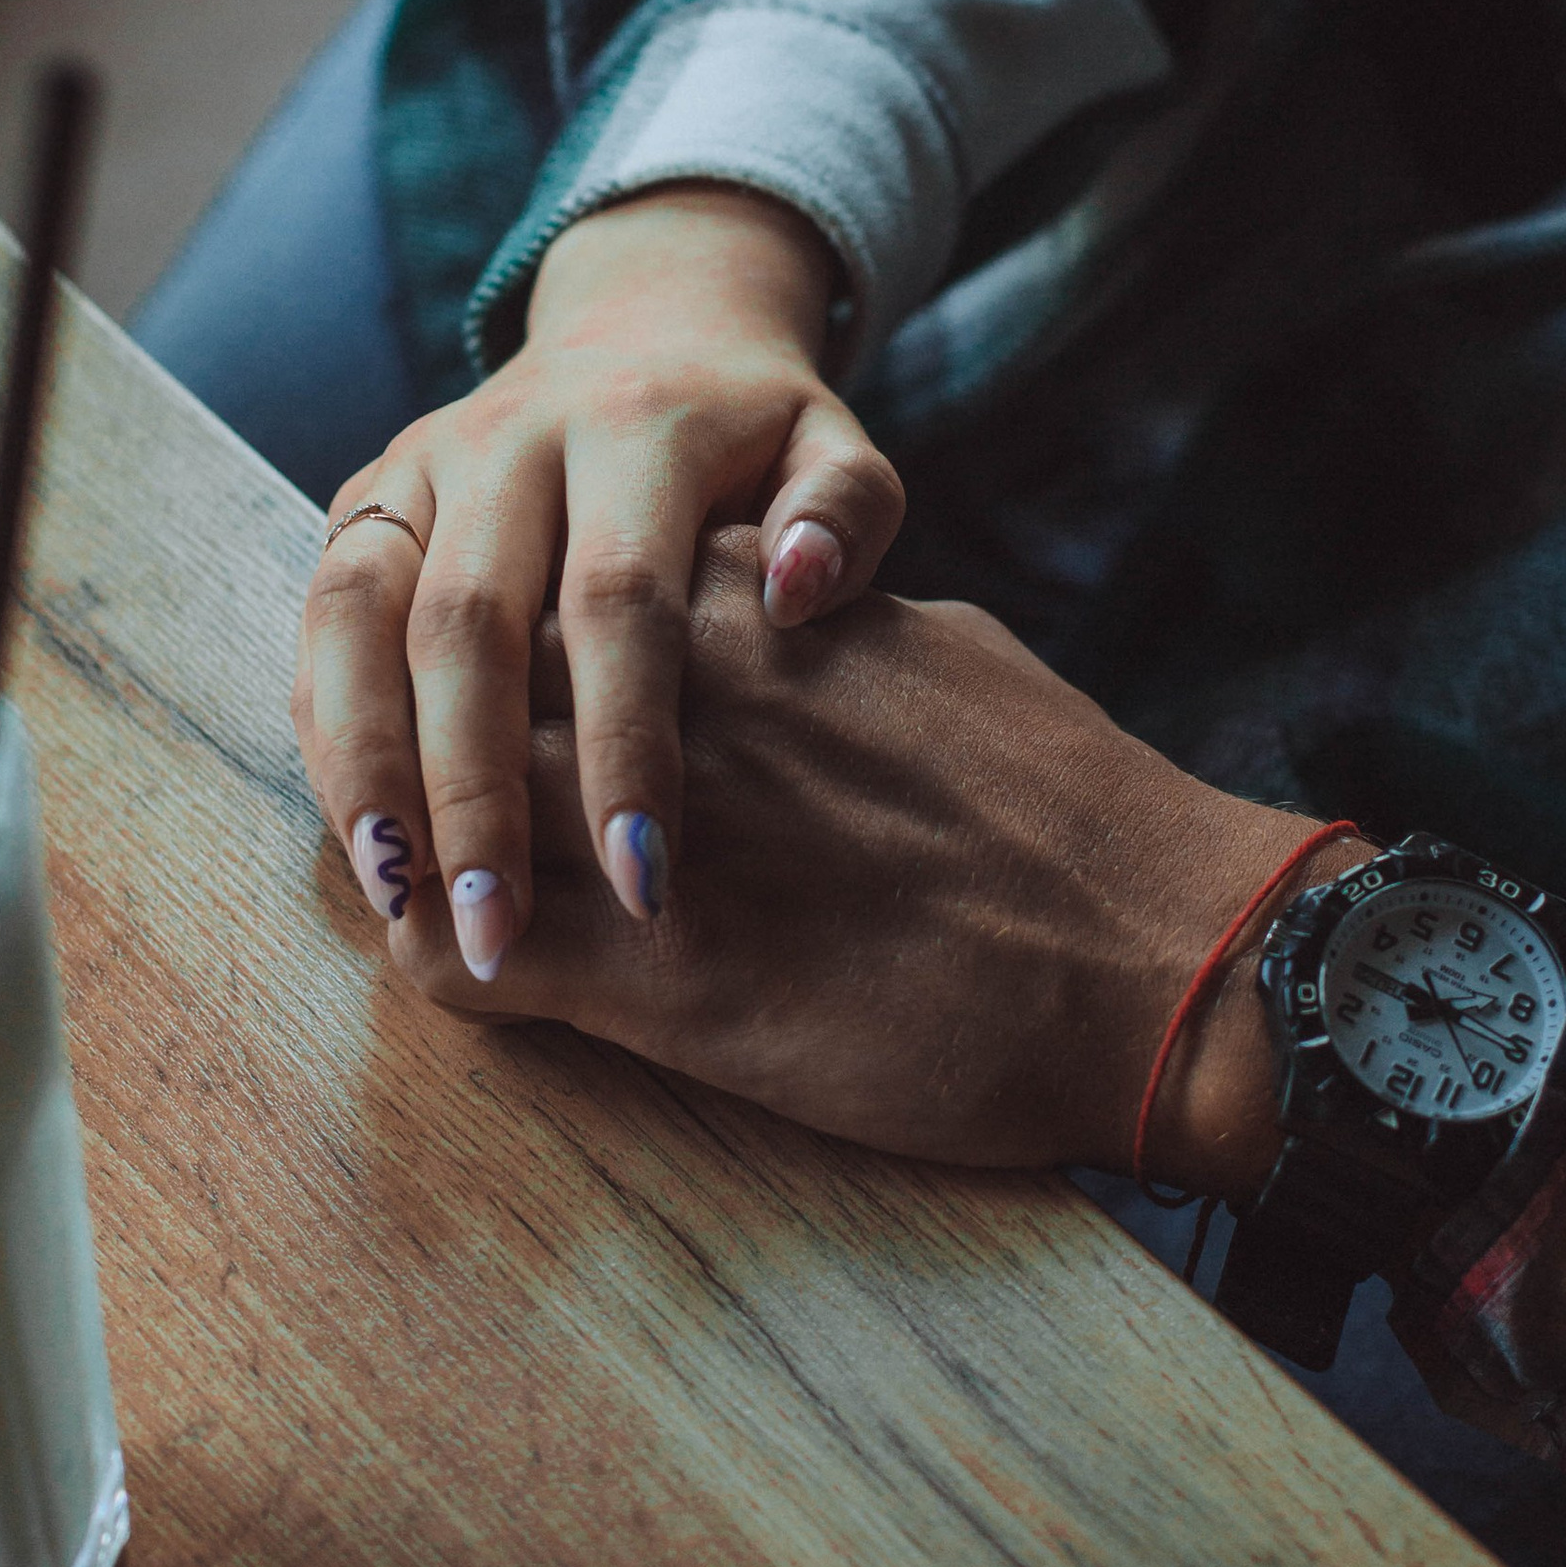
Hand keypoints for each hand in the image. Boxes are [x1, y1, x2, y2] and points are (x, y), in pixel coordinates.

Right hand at [294, 193, 904, 981]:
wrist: (644, 323)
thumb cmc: (753, 437)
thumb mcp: (830, 447)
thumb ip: (842, 513)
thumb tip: (796, 594)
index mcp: (635, 431)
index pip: (619, 601)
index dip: (625, 747)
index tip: (647, 883)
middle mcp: (507, 440)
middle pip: (467, 623)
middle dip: (478, 790)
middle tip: (501, 930)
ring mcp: (419, 467)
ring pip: (360, 619)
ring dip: (369, 770)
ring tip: (403, 905)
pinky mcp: (362, 500)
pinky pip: (320, 622)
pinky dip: (330, 738)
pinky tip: (369, 847)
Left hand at [377, 530, 1341, 1191]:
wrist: (1157, 956)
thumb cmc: (1068, 809)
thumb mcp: (930, 653)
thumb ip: (821, 629)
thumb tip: (784, 615)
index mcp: (740, 608)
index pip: (544, 586)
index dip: (503, 643)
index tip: (493, 688)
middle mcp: (668, 694)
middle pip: (460, 682)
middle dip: (418, 729)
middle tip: (410, 784)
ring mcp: (641, 831)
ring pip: (431, 810)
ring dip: (408, 846)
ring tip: (415, 880)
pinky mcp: (647, 980)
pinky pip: (458, 961)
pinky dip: (440, 966)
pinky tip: (464, 974)